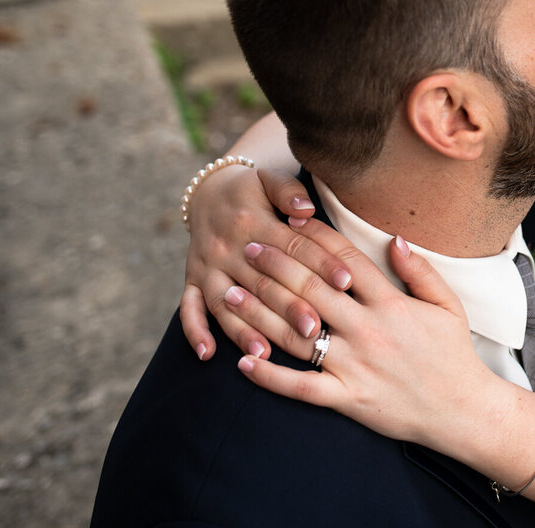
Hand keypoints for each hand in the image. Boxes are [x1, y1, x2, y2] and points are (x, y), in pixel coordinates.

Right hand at [180, 166, 328, 359]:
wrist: (208, 192)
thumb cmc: (252, 190)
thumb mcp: (270, 179)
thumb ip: (289, 191)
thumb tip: (306, 208)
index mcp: (254, 222)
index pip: (292, 246)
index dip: (320, 263)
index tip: (346, 283)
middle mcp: (228, 247)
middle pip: (262, 282)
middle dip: (288, 307)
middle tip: (314, 330)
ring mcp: (208, 266)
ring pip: (225, 302)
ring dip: (243, 329)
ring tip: (265, 352)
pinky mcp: (192, 280)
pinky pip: (188, 308)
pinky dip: (195, 331)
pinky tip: (207, 355)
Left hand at [228, 230, 497, 446]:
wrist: (463, 411)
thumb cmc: (454, 355)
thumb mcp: (448, 305)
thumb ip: (420, 271)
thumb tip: (393, 239)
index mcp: (392, 303)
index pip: (345, 260)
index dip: (314, 237)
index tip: (288, 220)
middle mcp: (369, 330)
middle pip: (312, 289)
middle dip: (275, 265)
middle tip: (247, 247)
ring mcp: (356, 366)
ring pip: (297, 334)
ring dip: (259, 312)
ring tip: (229, 294)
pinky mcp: (348, 399)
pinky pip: (301, 387)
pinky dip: (270, 377)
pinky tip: (242, 363)